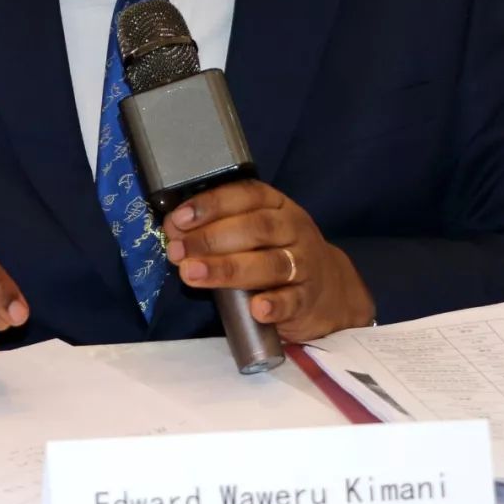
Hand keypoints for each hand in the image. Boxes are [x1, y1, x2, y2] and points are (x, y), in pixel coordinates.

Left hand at [163, 181, 374, 340]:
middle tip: (178, 252)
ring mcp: (304, 264)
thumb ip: (219, 228)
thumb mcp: (256, 230)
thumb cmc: (278, 253)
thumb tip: (173, 232)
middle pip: (255, 229)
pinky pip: (293, 301)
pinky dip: (274, 304)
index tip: (179, 219)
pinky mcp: (309, 300)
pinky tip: (255, 308)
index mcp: (277, 205)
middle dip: (211, 239)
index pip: (246, 196)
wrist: (329, 290)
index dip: (211, 204)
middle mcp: (293, 229)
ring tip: (193, 275)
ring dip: (227, 269)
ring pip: (270, 264)